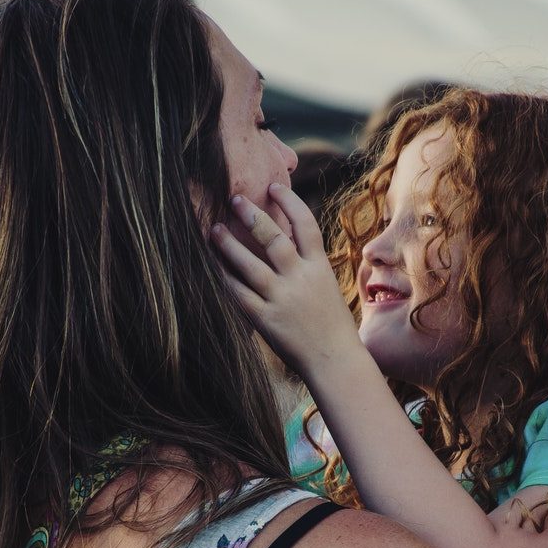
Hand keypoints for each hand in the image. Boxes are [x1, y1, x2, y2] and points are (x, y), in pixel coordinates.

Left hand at [213, 185, 362, 374]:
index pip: (305, 225)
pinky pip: (240, 295)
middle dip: (252, 216)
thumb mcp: (326, 286)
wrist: (335, 361)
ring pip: (251, 265)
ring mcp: (283, 299)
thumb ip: (307, 264)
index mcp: (319, 267)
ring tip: (214, 229)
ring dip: (229, 245)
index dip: (289, 202)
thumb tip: (287, 237)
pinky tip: (212, 266)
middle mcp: (301, 279)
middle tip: (234, 198)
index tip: (272, 186)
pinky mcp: (267, 320)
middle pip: (274, 238)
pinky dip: (225, 278)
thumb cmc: (331, 324)